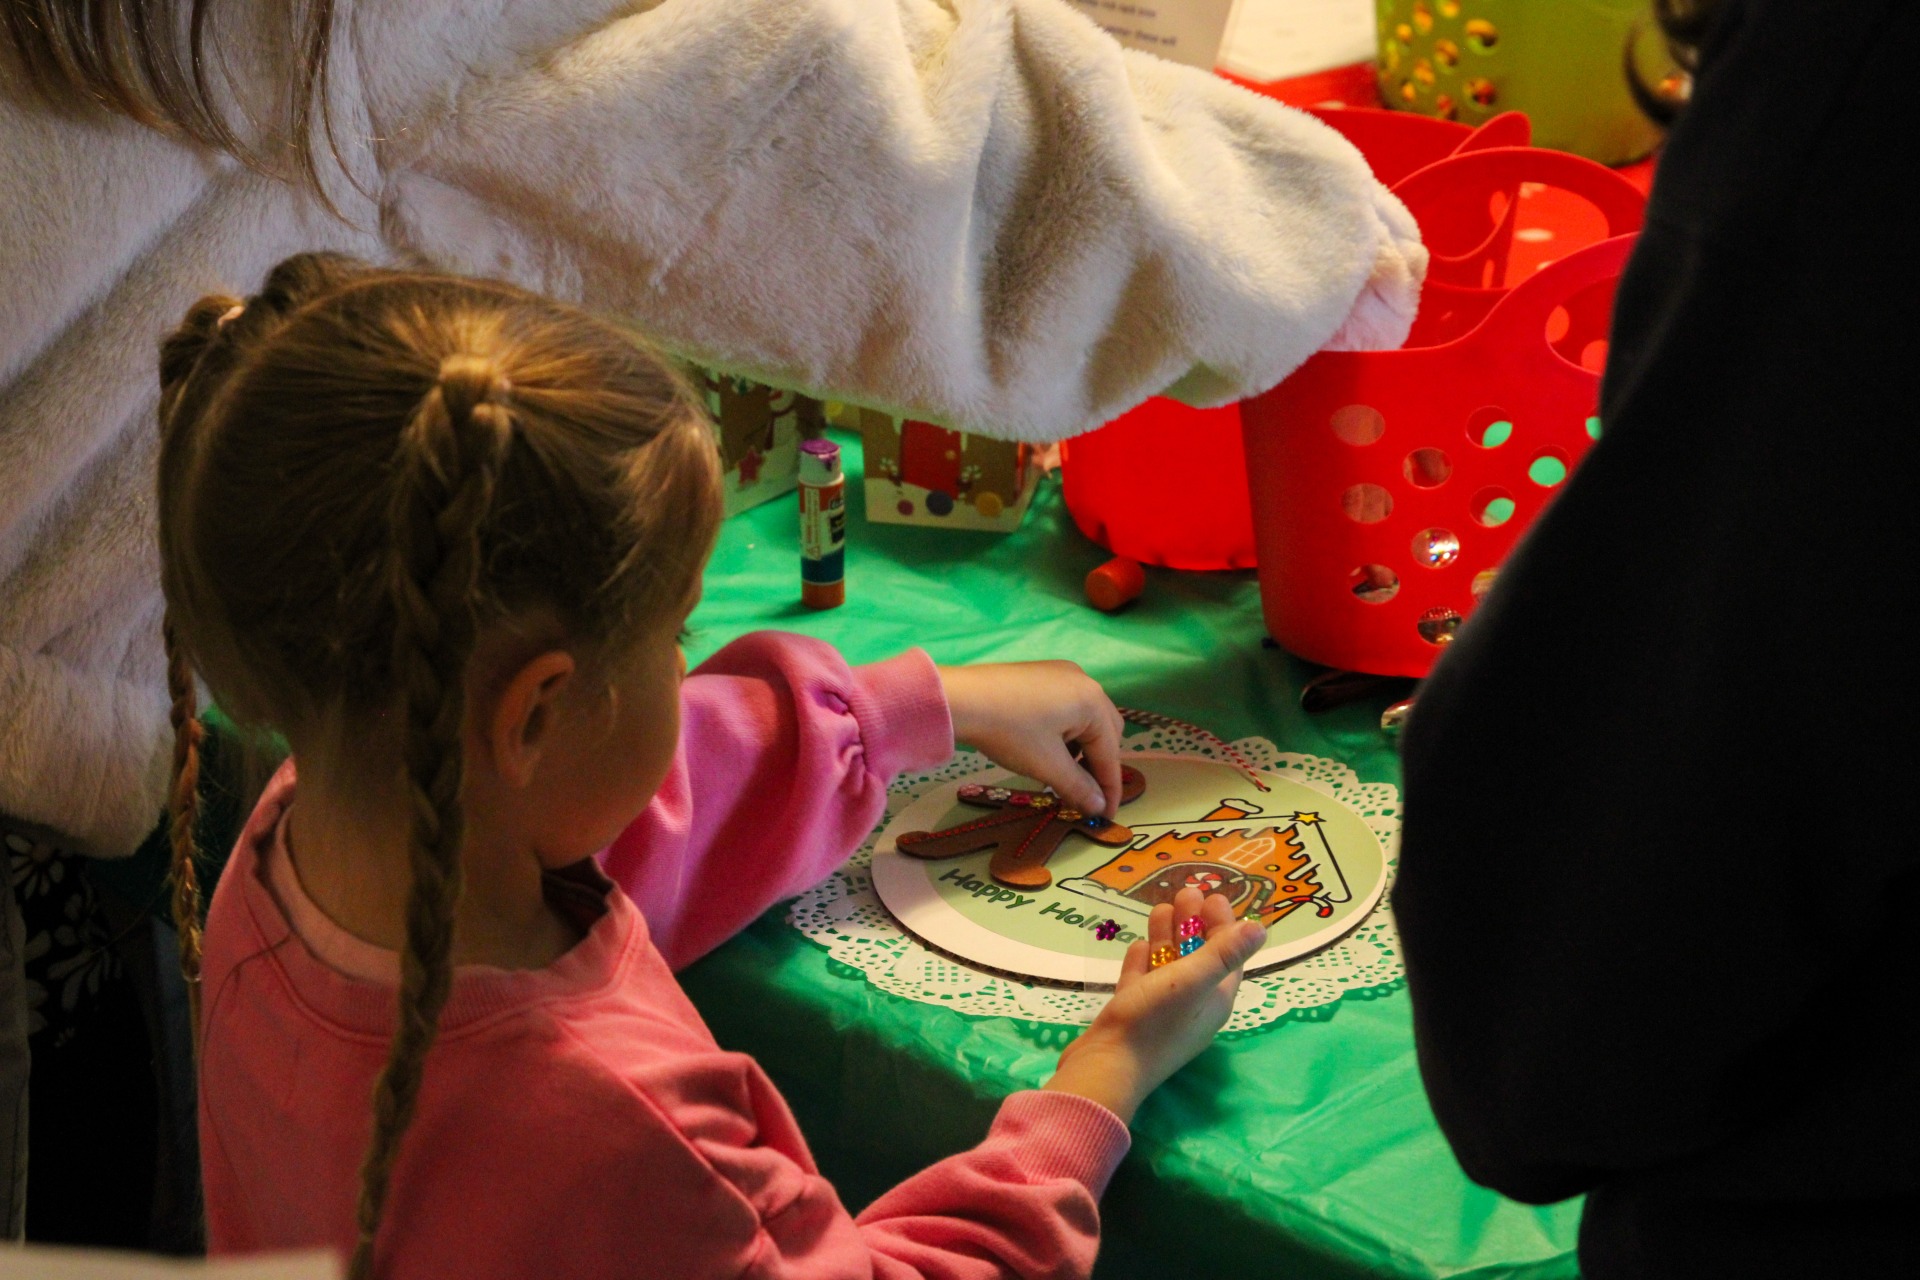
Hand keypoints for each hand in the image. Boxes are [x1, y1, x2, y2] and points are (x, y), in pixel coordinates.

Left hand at [936, 661, 1123, 816]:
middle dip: (1098, 765)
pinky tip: (1048, 749)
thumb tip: (1098, 807)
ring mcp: (1062, 674)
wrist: (960, 699)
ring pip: (1085, 720)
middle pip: (1105, 732)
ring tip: (1062, 773)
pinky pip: (1067, 707)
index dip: (1109, 789)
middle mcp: (1085, 682)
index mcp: (1093, 702)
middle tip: (1084, 795)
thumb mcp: (1047, 765)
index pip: (1110, 753)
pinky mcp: (1042, 674)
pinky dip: (1065, 732)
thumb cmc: (1009, 731)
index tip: (1106, 817)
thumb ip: (1078, 788)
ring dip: (1081, 749)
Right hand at [1041, 888, 1265, 1124]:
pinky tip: (1138, 944)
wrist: (1106, 1065)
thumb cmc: (1153, 1021)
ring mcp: (1161, 1010)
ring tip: (1161, 906)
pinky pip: (1142, 980)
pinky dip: (1142, 960)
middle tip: (1186, 892)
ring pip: (1168, 965)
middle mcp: (1192, 1005)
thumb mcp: (1193, 980)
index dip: (1225, 927)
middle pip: (1198, 957)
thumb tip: (1261, 929)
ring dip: (1167, 935)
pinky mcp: (1133, 1013)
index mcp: (1214, 1000)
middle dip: (1194, 924)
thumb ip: (1224, 952)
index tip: (1215, 897)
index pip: (1228, 957)